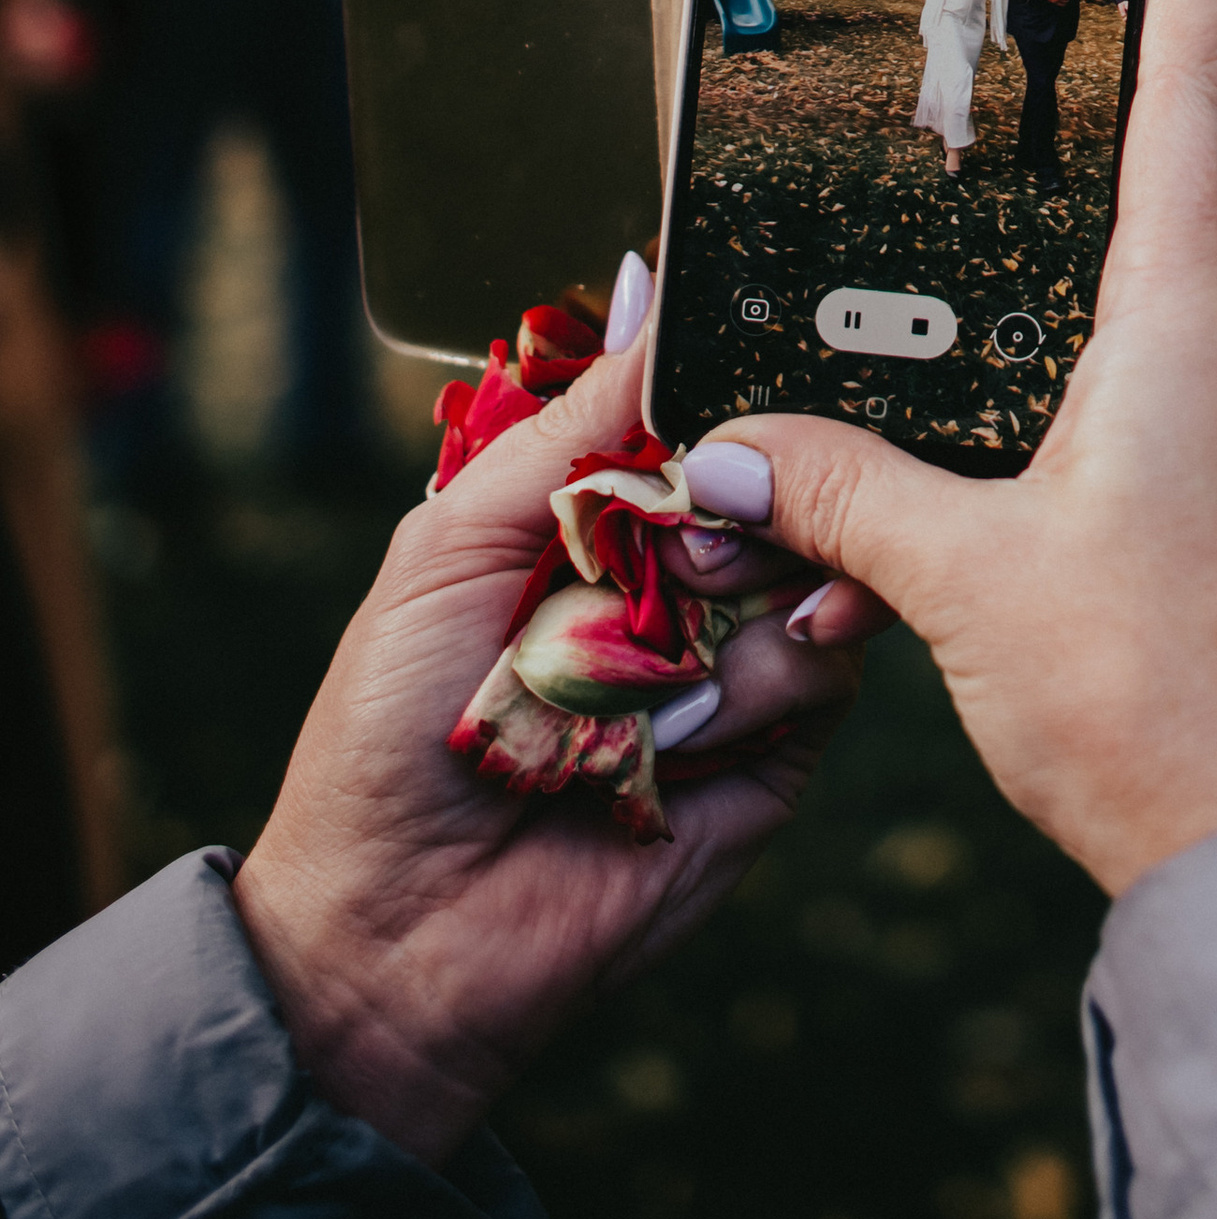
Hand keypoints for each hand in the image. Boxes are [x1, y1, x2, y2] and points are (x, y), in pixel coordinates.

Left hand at [231, 348, 870, 1169]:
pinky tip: (683, 737)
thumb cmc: (391, 732)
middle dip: (758, 499)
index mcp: (605, 514)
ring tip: (658, 672)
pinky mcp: (775, 753)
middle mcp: (681, 578)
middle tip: (685, 556)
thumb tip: (649, 284)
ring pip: (819, 569)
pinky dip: (760, 693)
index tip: (762, 372)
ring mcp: (733, 662)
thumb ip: (569, 422)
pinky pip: (822, 676)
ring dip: (745, 610)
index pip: (711, 413)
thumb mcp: (455, 542)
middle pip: (788, 482)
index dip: (743, 393)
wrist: (399, 934)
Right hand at [695, 0, 1216, 898]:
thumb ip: (845, 496)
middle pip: (1192, 163)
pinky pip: (1179, 348)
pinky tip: (1041, 340)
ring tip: (1031, 146)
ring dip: (1115, 201)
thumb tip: (728, 446)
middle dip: (1133, 61)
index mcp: (1194, 327)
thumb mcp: (965, 587)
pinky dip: (1114, 305)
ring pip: (1181, 266)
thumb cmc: (1144, 705)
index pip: (1201, 94)